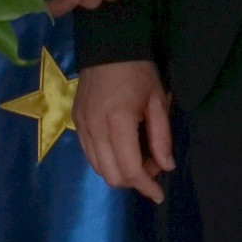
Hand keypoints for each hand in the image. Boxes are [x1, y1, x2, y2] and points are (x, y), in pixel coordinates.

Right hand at [71, 58, 172, 202]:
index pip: (130, 169)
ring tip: (137, 154)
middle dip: (134, 180)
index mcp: (118, 122)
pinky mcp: (75, 122)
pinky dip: (106, 160)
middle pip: (112, 176)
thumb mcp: (158, 101)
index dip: (146, 186)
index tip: (159, 194)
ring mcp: (81, 126)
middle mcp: (95, 129)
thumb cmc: (138, 72)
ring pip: (98, 168)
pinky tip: (120, 148)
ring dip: (119, 172)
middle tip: (151, 163)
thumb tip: (165, 167)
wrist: (107, 46)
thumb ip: (161, 137)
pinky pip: (89, 154)